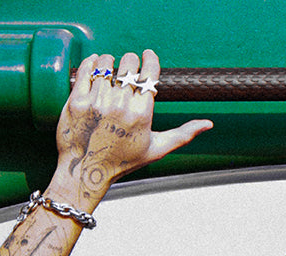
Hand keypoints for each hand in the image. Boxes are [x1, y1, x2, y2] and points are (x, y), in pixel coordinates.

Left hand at [50, 49, 212, 206]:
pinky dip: (93, 63)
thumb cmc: (123, 161)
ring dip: (111, 62)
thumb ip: (183, 134)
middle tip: (130, 66)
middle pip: (128, 65)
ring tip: (112, 67)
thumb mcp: (156, 149)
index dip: (150, 59)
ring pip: (106, 64)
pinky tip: (97, 66)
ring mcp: (96, 102)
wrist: (88, 170)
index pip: (149, 73)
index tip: (149, 55)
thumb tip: (208, 125)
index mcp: (141, 115)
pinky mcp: (77, 100)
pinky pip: (86, 69)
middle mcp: (119, 106)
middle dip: (131, 61)